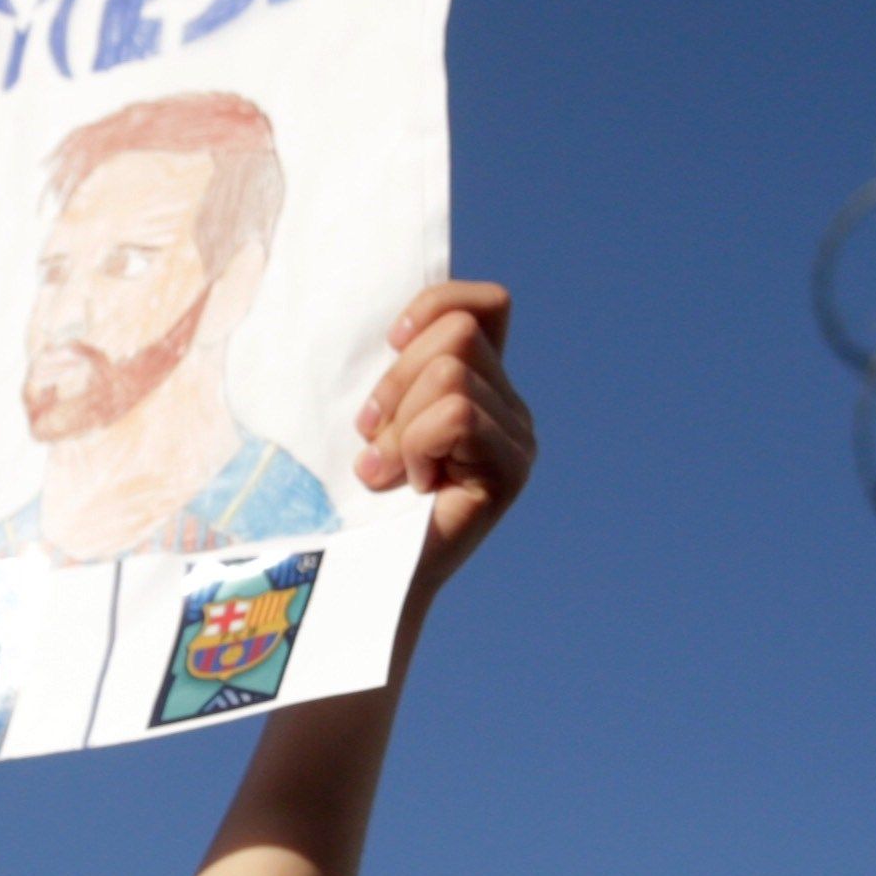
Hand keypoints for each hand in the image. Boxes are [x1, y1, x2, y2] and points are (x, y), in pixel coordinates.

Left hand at [351, 279, 531, 595]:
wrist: (367, 570)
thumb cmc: (358, 493)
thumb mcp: (375, 415)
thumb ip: (399, 371)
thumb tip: (397, 331)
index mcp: (483, 385)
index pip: (488, 305)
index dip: (437, 306)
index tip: (393, 343)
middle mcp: (512, 409)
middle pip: (458, 335)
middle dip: (396, 382)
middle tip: (372, 438)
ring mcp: (518, 440)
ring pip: (451, 376)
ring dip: (400, 425)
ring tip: (389, 470)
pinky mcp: (511, 471)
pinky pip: (455, 417)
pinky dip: (415, 447)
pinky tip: (414, 485)